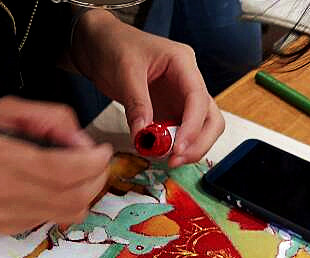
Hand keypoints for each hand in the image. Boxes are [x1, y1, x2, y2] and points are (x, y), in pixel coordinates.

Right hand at [0, 97, 112, 232]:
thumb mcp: (3, 110)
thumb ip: (47, 118)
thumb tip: (81, 138)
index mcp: (0, 156)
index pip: (64, 169)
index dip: (93, 162)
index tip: (101, 150)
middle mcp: (4, 192)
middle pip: (74, 196)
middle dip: (96, 178)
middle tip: (96, 161)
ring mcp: (7, 216)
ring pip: (69, 213)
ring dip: (84, 193)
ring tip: (78, 173)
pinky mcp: (9, 228)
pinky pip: (52, 219)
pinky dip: (63, 202)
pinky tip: (53, 186)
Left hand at [71, 10, 224, 167]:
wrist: (99, 46)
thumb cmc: (114, 47)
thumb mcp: (124, 72)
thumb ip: (136, 104)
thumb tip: (144, 136)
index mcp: (182, 63)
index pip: (198, 99)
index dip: (192, 128)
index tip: (178, 149)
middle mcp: (188, 82)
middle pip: (210, 118)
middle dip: (198, 143)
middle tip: (175, 160)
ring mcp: (180, 99)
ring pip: (201, 129)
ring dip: (189, 148)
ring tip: (166, 159)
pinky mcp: (169, 112)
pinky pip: (180, 134)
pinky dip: (173, 147)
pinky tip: (159, 154)